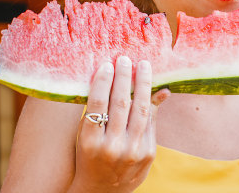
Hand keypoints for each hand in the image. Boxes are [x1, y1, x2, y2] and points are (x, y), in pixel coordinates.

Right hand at [69, 56, 169, 192]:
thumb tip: (117, 79)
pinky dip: (151, 103)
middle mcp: (111, 147)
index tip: (107, 64)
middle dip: (125, 78)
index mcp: (90, 142)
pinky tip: (152, 88)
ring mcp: (132, 152)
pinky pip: (150, 122)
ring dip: (143, 84)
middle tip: (125, 59)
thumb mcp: (86, 136)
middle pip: (121, 104)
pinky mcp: (148, 154)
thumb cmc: (90, 156)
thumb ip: (99, 110)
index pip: (98, 104)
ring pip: (140, 110)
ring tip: (143, 66)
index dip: (103, 82)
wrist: (102, 191)